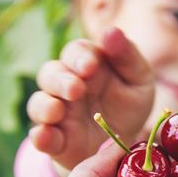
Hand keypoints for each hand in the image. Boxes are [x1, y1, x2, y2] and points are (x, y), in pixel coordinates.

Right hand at [27, 27, 153, 171]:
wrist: (126, 145)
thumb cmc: (130, 105)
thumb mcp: (139, 80)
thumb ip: (127, 57)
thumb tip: (111, 31)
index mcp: (86, 65)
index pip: (75, 52)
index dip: (79, 57)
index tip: (90, 67)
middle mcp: (66, 86)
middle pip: (50, 74)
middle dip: (60, 80)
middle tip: (76, 89)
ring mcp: (58, 114)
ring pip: (38, 103)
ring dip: (44, 106)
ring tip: (56, 111)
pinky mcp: (56, 141)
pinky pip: (41, 137)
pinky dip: (39, 136)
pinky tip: (44, 136)